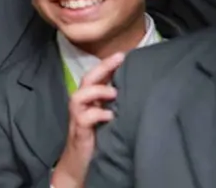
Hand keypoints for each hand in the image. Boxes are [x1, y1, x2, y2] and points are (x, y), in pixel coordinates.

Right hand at [51, 53, 123, 187]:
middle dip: (102, 68)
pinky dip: (97, 114)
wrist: (81, 162)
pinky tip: (110, 116)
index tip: (123, 54)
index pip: (96, 76)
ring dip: (97, 91)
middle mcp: (82, 104)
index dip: (107, 64)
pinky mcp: (79, 131)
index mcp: (90, 99)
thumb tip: (136, 89)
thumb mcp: (108, 116)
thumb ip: (115, 103)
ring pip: (79, 96)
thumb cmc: (98, 138)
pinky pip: (84, 118)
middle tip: (119, 59)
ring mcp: (78, 117)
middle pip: (87, 79)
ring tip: (114, 92)